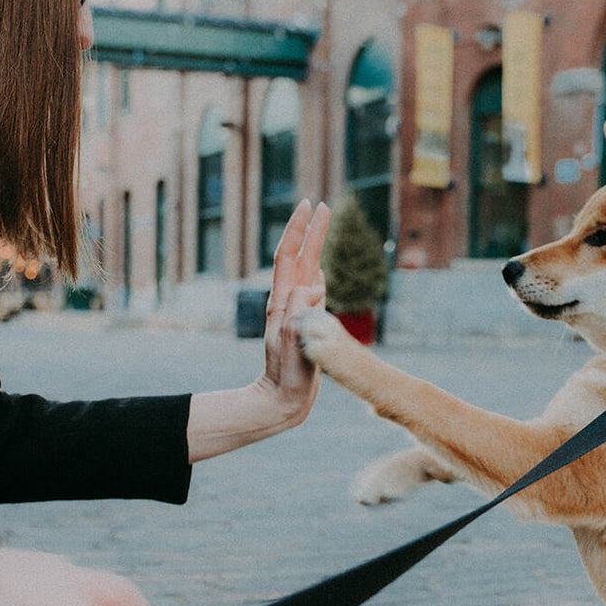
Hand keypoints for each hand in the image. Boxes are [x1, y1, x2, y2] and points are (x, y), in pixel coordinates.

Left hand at [186, 199, 331, 462]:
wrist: (282, 400)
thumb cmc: (287, 375)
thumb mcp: (291, 341)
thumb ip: (299, 311)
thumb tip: (314, 285)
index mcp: (283, 301)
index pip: (290, 256)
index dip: (299, 229)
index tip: (310, 205)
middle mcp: (288, 302)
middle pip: (300, 257)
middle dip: (311, 230)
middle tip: (323, 205)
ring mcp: (296, 313)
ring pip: (306, 272)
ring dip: (314, 247)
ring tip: (322, 227)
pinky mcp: (305, 324)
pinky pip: (312, 293)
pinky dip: (318, 275)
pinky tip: (320, 271)